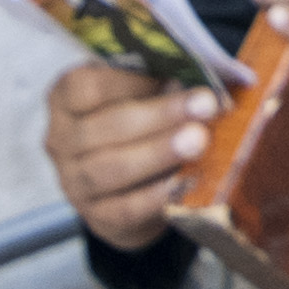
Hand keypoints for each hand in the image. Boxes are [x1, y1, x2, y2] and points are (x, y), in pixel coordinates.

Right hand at [48, 54, 215, 247]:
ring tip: (198, 141)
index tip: (173, 73)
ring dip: (158, 153)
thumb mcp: (147, 92)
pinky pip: (125, 208)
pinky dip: (157, 195)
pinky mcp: (95, 216)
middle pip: (105, 127)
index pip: (86, 86)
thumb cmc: (140, 123)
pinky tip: (186, 181)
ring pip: (110, 169)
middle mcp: (61, 139)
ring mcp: (73, 181)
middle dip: (159, 116)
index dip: (130, 81)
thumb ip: (172, 77)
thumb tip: (227, 74)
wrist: (131, 185)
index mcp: (66, 97)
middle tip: (205, 106)